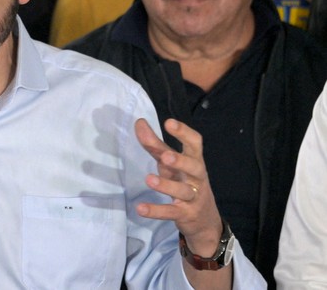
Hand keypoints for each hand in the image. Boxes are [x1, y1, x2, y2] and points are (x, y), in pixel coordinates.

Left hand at [134, 118, 222, 256]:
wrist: (205, 221)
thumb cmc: (184, 182)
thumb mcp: (170, 164)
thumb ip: (155, 145)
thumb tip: (139, 122)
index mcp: (194, 160)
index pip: (195, 143)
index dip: (184, 132)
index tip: (169, 122)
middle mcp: (196, 177)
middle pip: (194, 167)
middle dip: (181, 161)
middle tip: (165, 157)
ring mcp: (193, 197)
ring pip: (183, 191)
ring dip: (166, 185)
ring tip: (149, 179)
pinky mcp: (185, 215)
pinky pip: (171, 212)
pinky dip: (156, 211)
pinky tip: (140, 208)